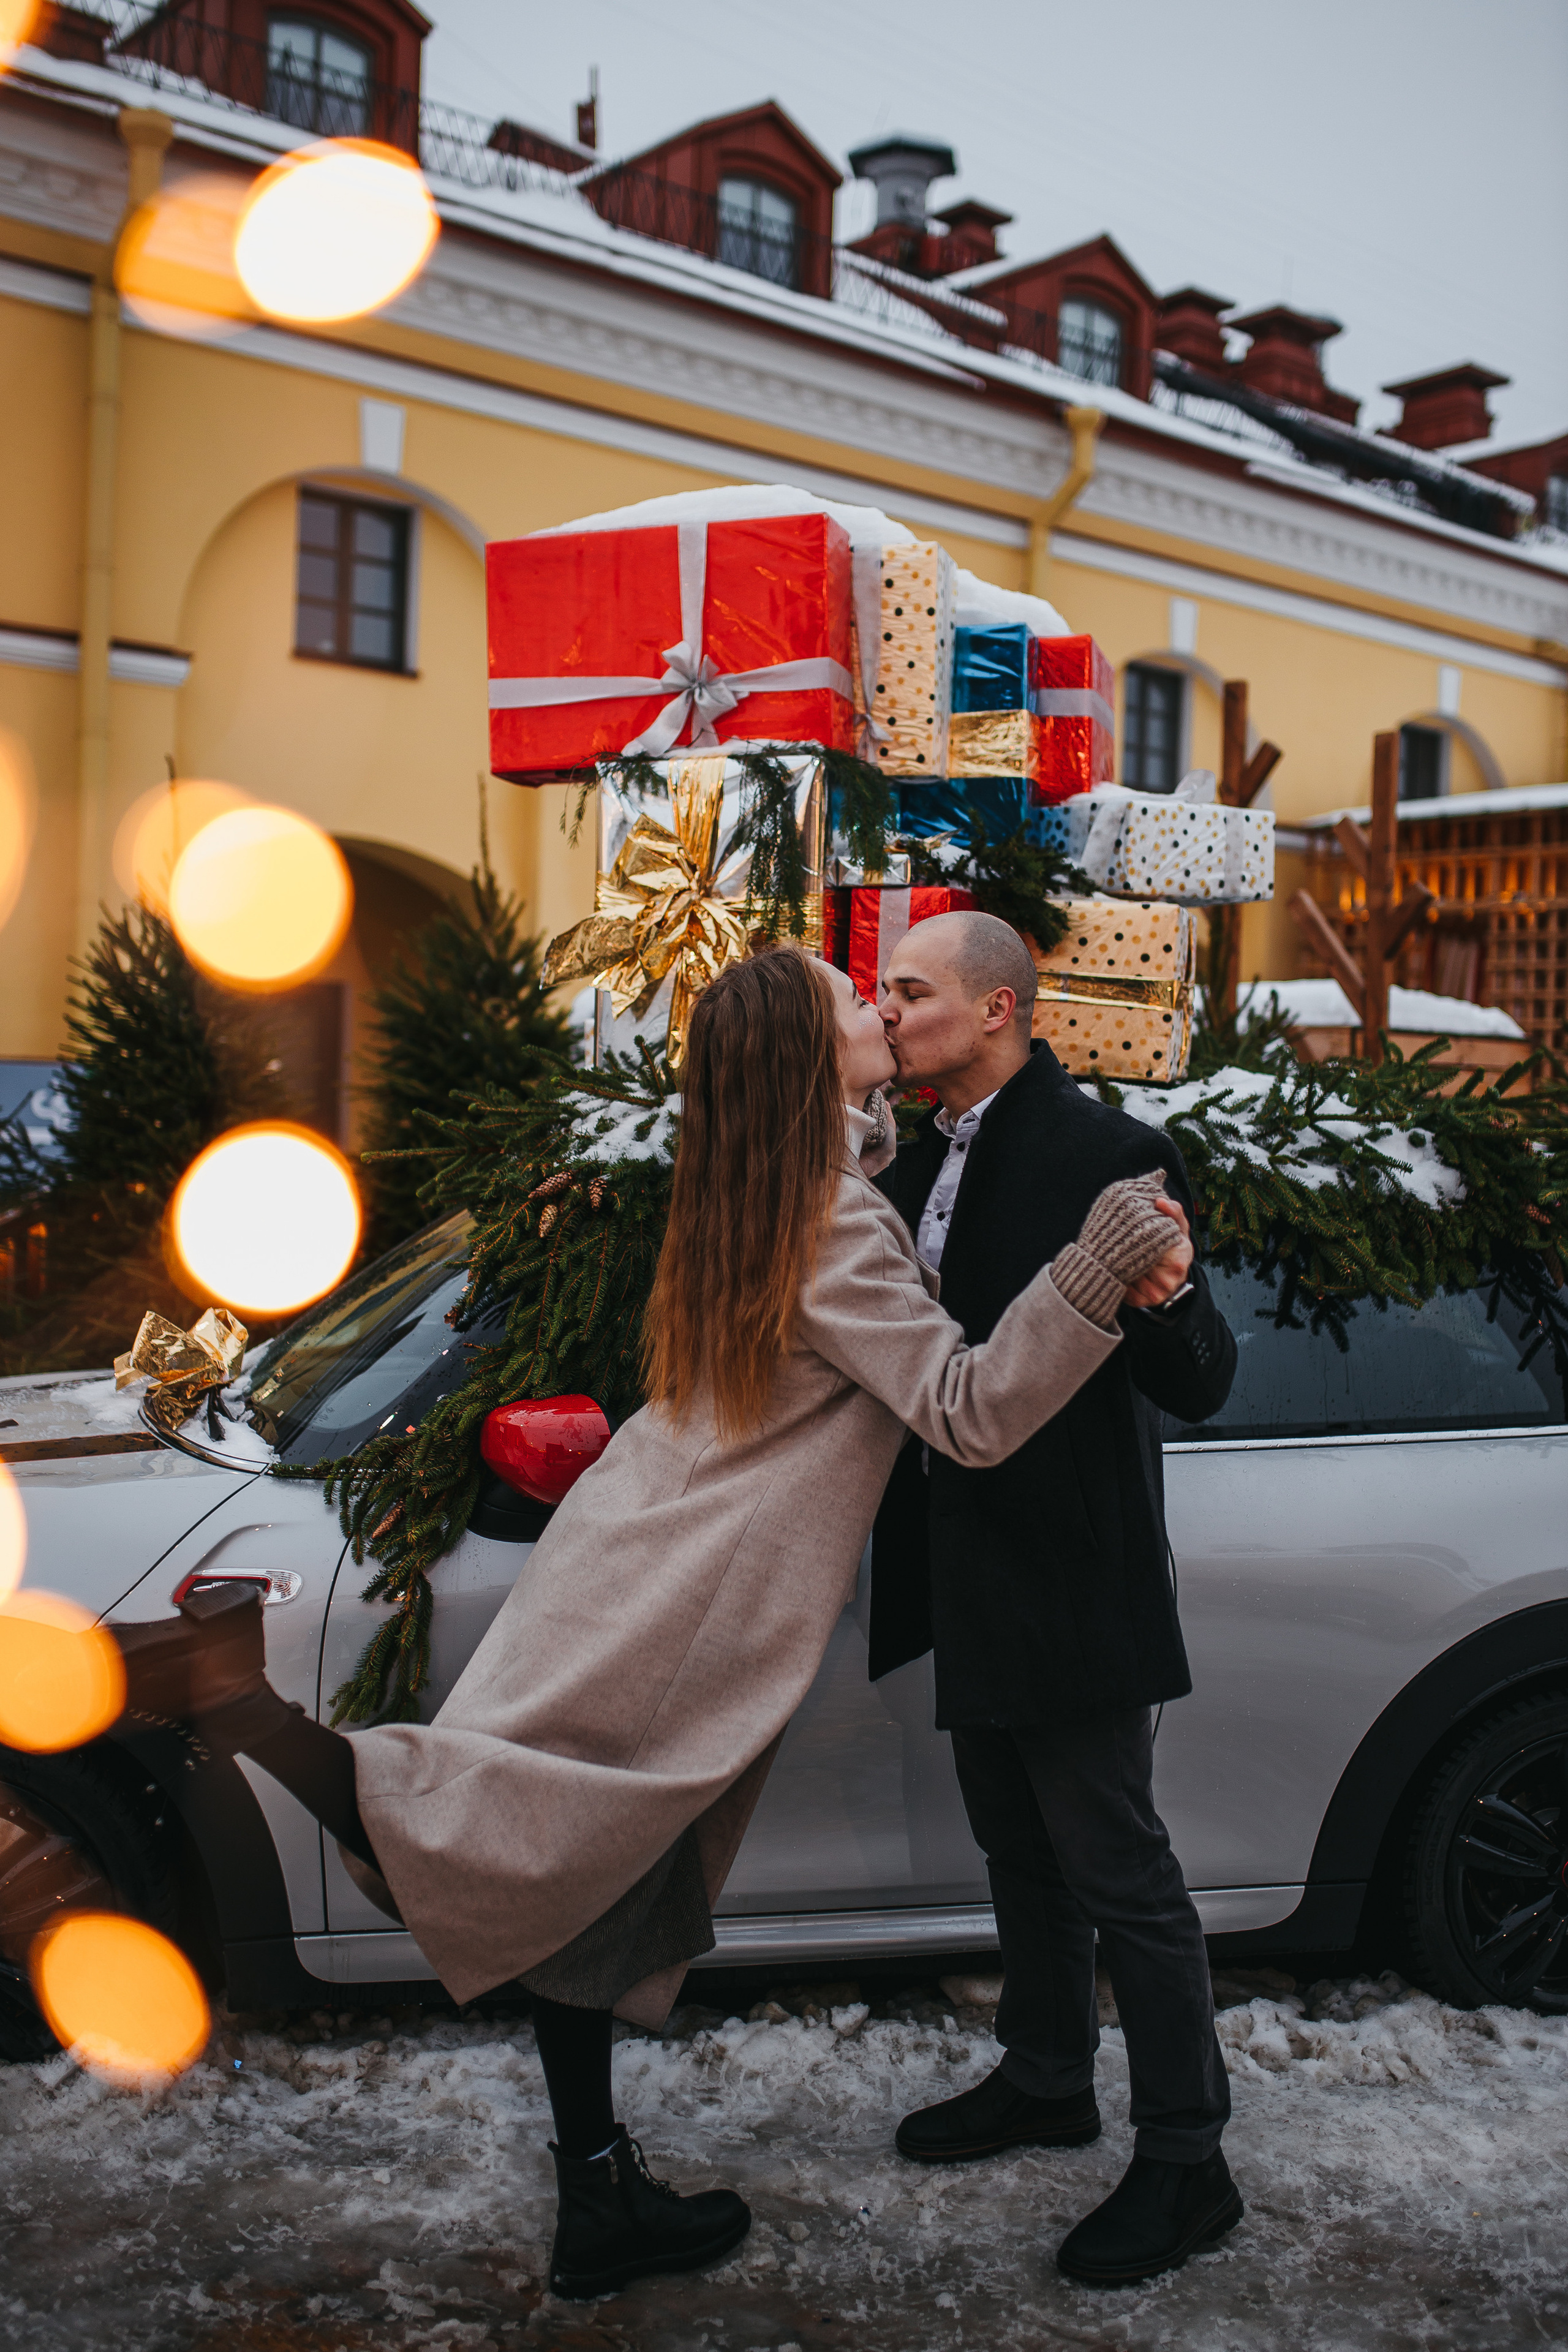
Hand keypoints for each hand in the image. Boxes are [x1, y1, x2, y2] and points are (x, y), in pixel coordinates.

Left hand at [1122, 1195, 1191, 1309]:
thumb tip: (1161, 1202)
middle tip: (1119, 1240)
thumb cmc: (1174, 1244)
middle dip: (1127, 1250)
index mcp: (1180, 1259)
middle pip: (1136, 1261)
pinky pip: (1123, 1288)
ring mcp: (1157, 1293)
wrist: (1173, 1273)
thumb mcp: (1178, 1226)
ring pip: (1127, 1274)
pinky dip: (1119, 1278)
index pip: (1153, 1246)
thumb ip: (1173, 1211)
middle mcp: (1169, 1280)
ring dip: (1120, 1264)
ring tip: (1119, 1254)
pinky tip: (1119, 1269)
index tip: (1130, 1228)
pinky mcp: (1143, 1302)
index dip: (1139, 1237)